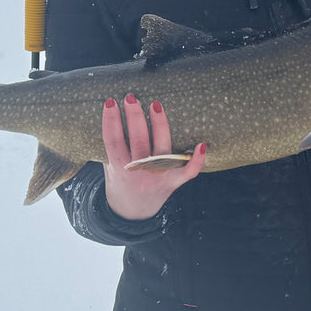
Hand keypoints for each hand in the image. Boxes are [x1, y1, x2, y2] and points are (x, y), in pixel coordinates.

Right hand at [102, 95, 205, 219]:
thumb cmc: (120, 181)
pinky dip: (197, 160)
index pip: (113, 141)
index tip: (109, 102)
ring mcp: (158, 177)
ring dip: (159, 124)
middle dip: (134, 117)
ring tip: (155, 104)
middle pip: (137, 140)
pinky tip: (202, 145)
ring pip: (161, 148)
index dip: (110, 121)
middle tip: (131, 97)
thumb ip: (111, 146)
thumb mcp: (109, 166)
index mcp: (119, 168)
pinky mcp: (174, 182)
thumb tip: (111, 111)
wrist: (132, 213)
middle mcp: (138, 172)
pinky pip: (188, 172)